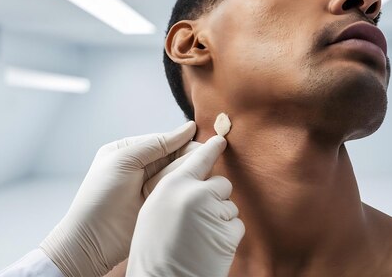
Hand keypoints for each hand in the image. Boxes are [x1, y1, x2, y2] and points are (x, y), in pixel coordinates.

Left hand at [39, 121, 198, 276]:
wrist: (93, 240)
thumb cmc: (101, 196)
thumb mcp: (124, 160)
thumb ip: (156, 144)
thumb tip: (188, 128)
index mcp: (128, 151)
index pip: (163, 141)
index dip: (183, 141)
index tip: (206, 142)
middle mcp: (141, 167)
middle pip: (173, 156)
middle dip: (190, 156)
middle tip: (212, 156)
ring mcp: (151, 187)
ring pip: (179, 173)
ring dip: (191, 171)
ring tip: (208, 170)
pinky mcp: (160, 205)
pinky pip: (179, 191)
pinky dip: (189, 187)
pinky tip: (201, 185)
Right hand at [126, 135, 244, 276]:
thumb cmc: (154, 252)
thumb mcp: (153, 212)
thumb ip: (174, 191)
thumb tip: (195, 180)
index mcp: (172, 186)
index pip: (197, 160)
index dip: (211, 149)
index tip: (221, 140)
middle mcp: (194, 194)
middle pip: (221, 183)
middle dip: (216, 199)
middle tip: (199, 221)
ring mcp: (214, 212)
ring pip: (230, 206)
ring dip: (221, 220)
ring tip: (200, 238)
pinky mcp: (229, 231)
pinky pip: (237, 225)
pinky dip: (228, 236)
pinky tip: (210, 247)